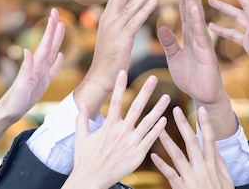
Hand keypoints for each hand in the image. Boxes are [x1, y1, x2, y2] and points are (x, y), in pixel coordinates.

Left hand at [0, 7, 64, 120]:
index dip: (50, 28)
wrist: (9, 112)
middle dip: (53, 28)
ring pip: (52, 52)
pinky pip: (53, 69)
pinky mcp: (43, 83)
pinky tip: (61, 55)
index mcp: (35, 65)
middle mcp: (38, 66)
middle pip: (49, 43)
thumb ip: (25, 69)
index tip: (53, 13)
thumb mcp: (20, 86)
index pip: (45, 43)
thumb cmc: (13, 101)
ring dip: (57, 40)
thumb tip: (27, 50)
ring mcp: (41, 74)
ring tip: (62, 27)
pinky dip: (58, 61)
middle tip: (56, 12)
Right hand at [64, 70, 168, 188]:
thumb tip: (81, 104)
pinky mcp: (138, 154)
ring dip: (159, 108)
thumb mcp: (81, 137)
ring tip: (167, 97)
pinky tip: (165, 120)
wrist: (91, 180)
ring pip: (148, 122)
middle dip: (146, 91)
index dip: (120, 84)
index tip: (124, 71)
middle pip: (136, 106)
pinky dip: (158, 129)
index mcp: (109, 125)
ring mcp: (131, 143)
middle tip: (154, 78)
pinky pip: (151, 139)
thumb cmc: (85, 159)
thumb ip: (82, 119)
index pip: (116, 100)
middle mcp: (121, 131)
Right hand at [75, 0, 160, 114]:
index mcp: (108, 15)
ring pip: (132, 3)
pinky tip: (155, 0)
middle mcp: (109, 17)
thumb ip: (119, 20)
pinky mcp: (122, 38)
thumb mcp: (113, 34)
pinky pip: (136, 20)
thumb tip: (125, 10)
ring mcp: (115, 27)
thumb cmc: (109, 57)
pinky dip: (145, 9)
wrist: (101, 77)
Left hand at [151, 107, 233, 188]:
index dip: (205, 123)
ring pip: (177, 155)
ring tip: (158, 128)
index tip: (200, 108)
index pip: (210, 139)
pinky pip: (170, 174)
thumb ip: (221, 165)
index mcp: (213, 165)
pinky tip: (153, 155)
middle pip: (191, 142)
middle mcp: (202, 168)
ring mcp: (191, 177)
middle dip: (183, 124)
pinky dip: (161, 165)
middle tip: (175, 109)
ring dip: (167, 140)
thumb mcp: (227, 181)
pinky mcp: (182, 187)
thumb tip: (216, 149)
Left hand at [157, 0, 235, 137]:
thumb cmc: (191, 78)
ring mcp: (202, 42)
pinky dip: (196, 20)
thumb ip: (169, 43)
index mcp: (188, 35)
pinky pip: (199, 33)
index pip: (184, 9)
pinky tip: (194, 8)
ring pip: (197, 16)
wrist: (203, 97)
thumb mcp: (174, 59)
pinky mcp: (206, 52)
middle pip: (192, 7)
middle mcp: (196, 34)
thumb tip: (161, 27)